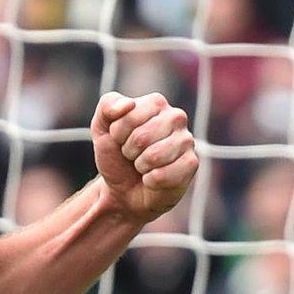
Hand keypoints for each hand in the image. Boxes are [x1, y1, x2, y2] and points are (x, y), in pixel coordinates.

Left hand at [92, 92, 196, 223]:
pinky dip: (150, 181)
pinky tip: (154, 178)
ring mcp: (187, 140)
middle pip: (141, 137)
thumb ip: (107, 106)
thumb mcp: (102, 129)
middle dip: (129, 151)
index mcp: (155, 103)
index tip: (120, 138)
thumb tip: (128, 104)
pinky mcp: (191, 163)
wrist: (124, 189)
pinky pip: (163, 174)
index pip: (129, 115)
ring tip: (143, 165)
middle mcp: (176, 117)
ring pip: (153, 156)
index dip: (117, 133)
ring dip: (140, 166)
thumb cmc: (116, 156)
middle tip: (132, 154)